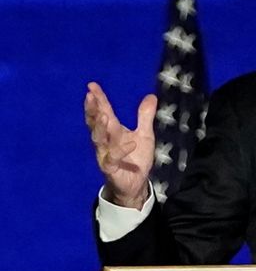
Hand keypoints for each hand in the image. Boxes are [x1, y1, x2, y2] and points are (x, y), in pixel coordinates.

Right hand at [85, 82, 156, 208]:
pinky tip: (131, 144)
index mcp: (112, 131)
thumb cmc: (136, 158)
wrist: (136, 184)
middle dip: (92, 111)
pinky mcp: (111, 169)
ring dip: (100, 128)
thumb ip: (145, 116)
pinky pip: (114, 159)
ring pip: (99, 140)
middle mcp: (105, 141)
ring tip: (103, 116)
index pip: (103, 112)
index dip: (98, 100)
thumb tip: (151, 95)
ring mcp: (106, 155)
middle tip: (90, 97)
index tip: (92, 86)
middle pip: (96, 124)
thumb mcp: (145, 135)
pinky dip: (121, 151)